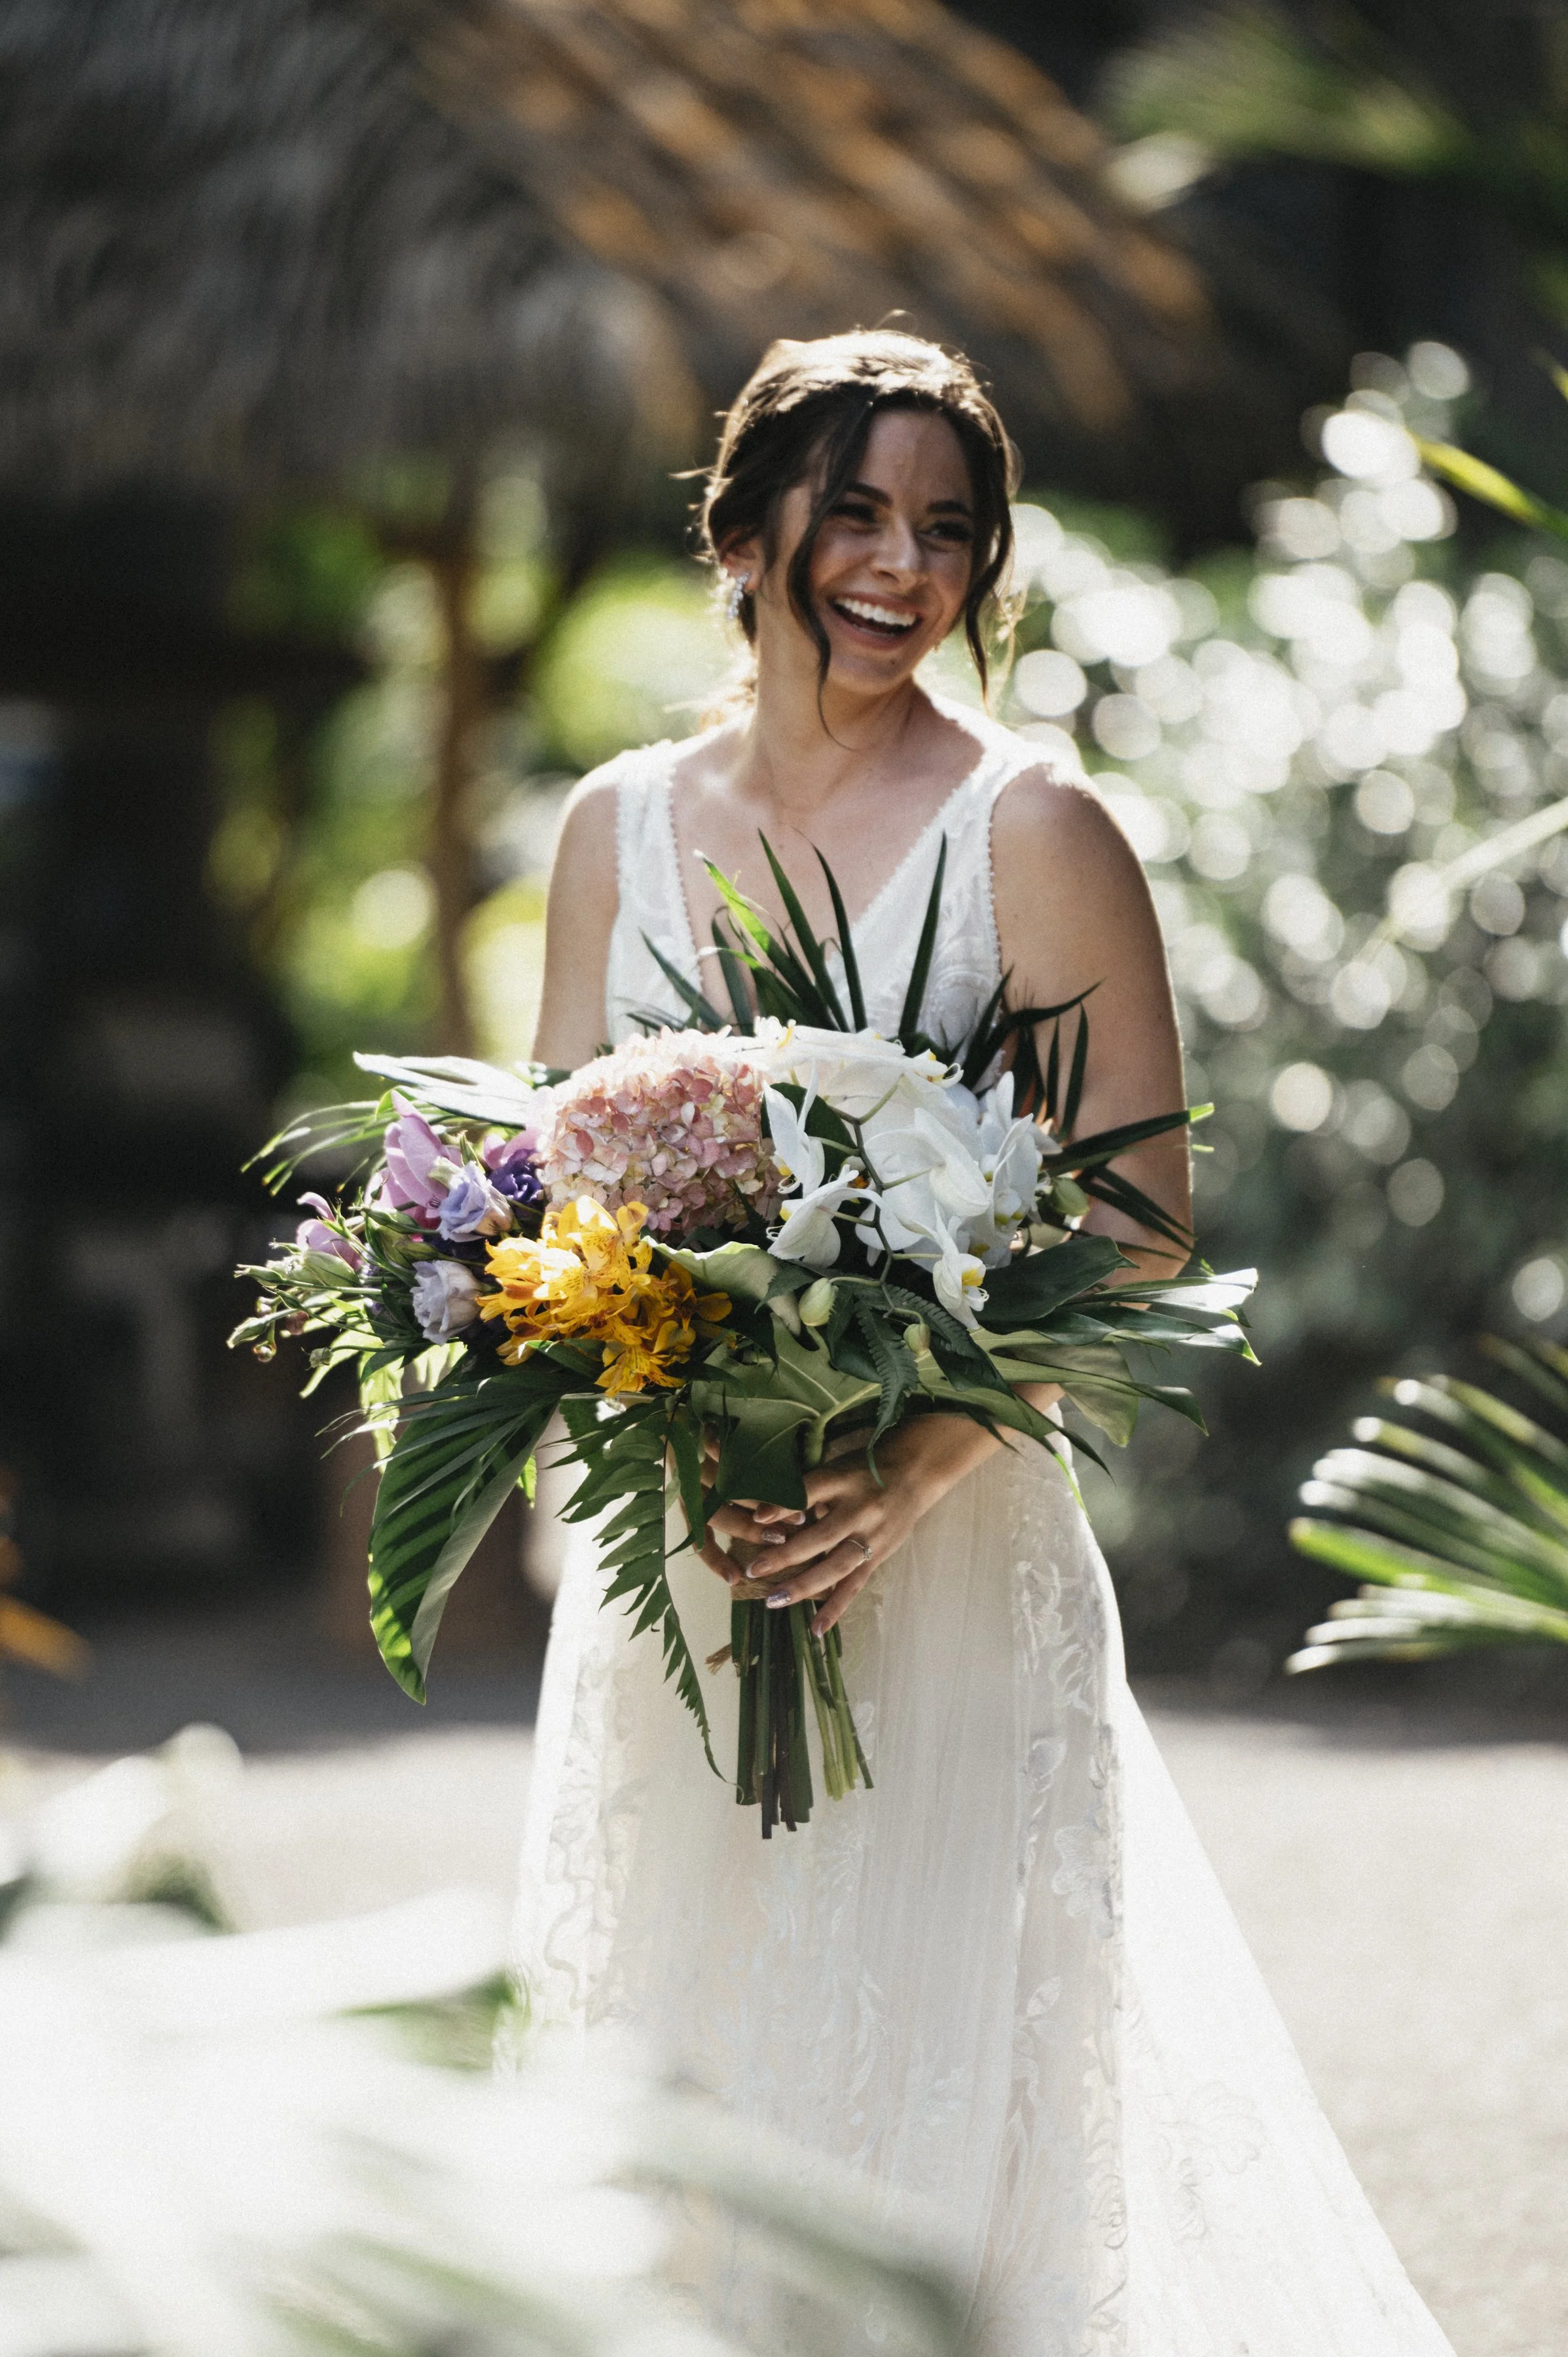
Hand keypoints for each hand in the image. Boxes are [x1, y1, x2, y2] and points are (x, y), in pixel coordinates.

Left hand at [698, 1412, 1011, 1634]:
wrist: (915, 1472)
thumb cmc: (863, 1469)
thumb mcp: (834, 1468)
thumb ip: (803, 1489)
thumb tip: (762, 1513)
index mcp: (844, 1480)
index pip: (810, 1492)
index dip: (784, 1505)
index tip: (757, 1518)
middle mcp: (860, 1509)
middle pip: (821, 1535)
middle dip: (786, 1555)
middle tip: (754, 1568)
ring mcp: (873, 1536)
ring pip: (836, 1566)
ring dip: (805, 1585)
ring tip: (774, 1601)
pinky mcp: (880, 1555)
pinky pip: (855, 1585)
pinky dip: (836, 1607)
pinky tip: (817, 1629)